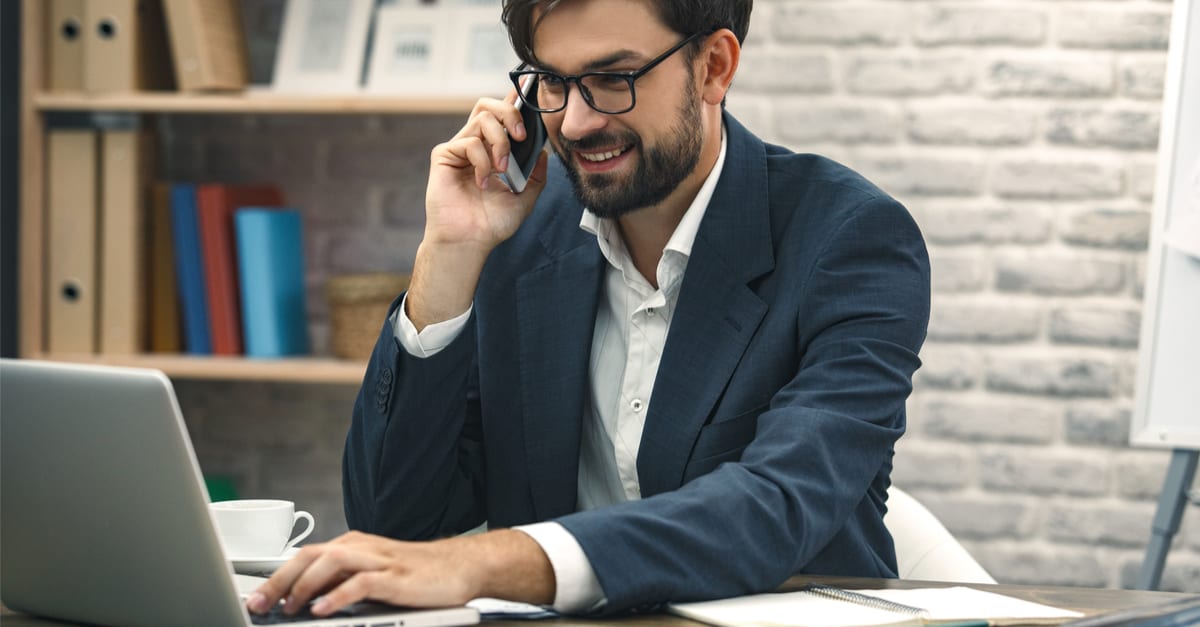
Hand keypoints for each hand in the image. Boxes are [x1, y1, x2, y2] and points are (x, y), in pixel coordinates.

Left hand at [245, 529, 554, 616]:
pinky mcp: (397, 576)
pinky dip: (339, 596)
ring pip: (332, 563)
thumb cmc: (416, 574)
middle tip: (258, 605)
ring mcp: (379, 560)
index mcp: (352, 546)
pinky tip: (322, 611)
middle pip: (311, 556)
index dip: (276, 577)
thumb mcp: (372, 577)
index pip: (305, 557)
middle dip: (279, 581)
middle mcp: (361, 547)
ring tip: (286, 609)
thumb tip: (305, 602)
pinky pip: (362, 583)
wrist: (460, 566)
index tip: (255, 599)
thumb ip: (341, 584)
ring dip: (304, 586)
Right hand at [404, 91, 550, 328]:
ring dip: (500, 142)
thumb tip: (544, 151)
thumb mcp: (525, 198)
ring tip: (502, 169)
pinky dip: (482, 161)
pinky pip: (469, 142)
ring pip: (482, 118)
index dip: (514, 101)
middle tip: (521, 135)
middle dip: (510, 113)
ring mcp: (458, 148)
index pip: (502, 117)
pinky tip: (482, 183)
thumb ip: (536, 174)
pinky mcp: (444, 155)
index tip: (530, 93)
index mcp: (493, 151)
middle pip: (488, 105)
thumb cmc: (492, 223)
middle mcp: (475, 145)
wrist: (469, 241)